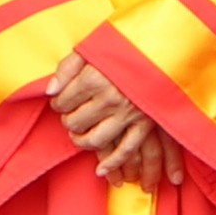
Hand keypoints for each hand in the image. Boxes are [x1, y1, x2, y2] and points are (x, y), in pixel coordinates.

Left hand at [46, 57, 179, 188]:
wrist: (166, 44)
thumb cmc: (127, 43)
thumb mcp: (93, 46)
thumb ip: (68, 67)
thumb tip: (49, 91)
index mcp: (94, 77)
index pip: (63, 101)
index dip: (58, 102)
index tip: (62, 99)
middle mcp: (109, 98)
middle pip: (76, 122)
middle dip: (69, 120)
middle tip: (71, 115)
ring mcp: (128, 113)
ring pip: (96, 139)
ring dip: (83, 142)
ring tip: (79, 136)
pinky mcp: (145, 122)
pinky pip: (127, 149)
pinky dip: (112, 163)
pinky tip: (100, 171)